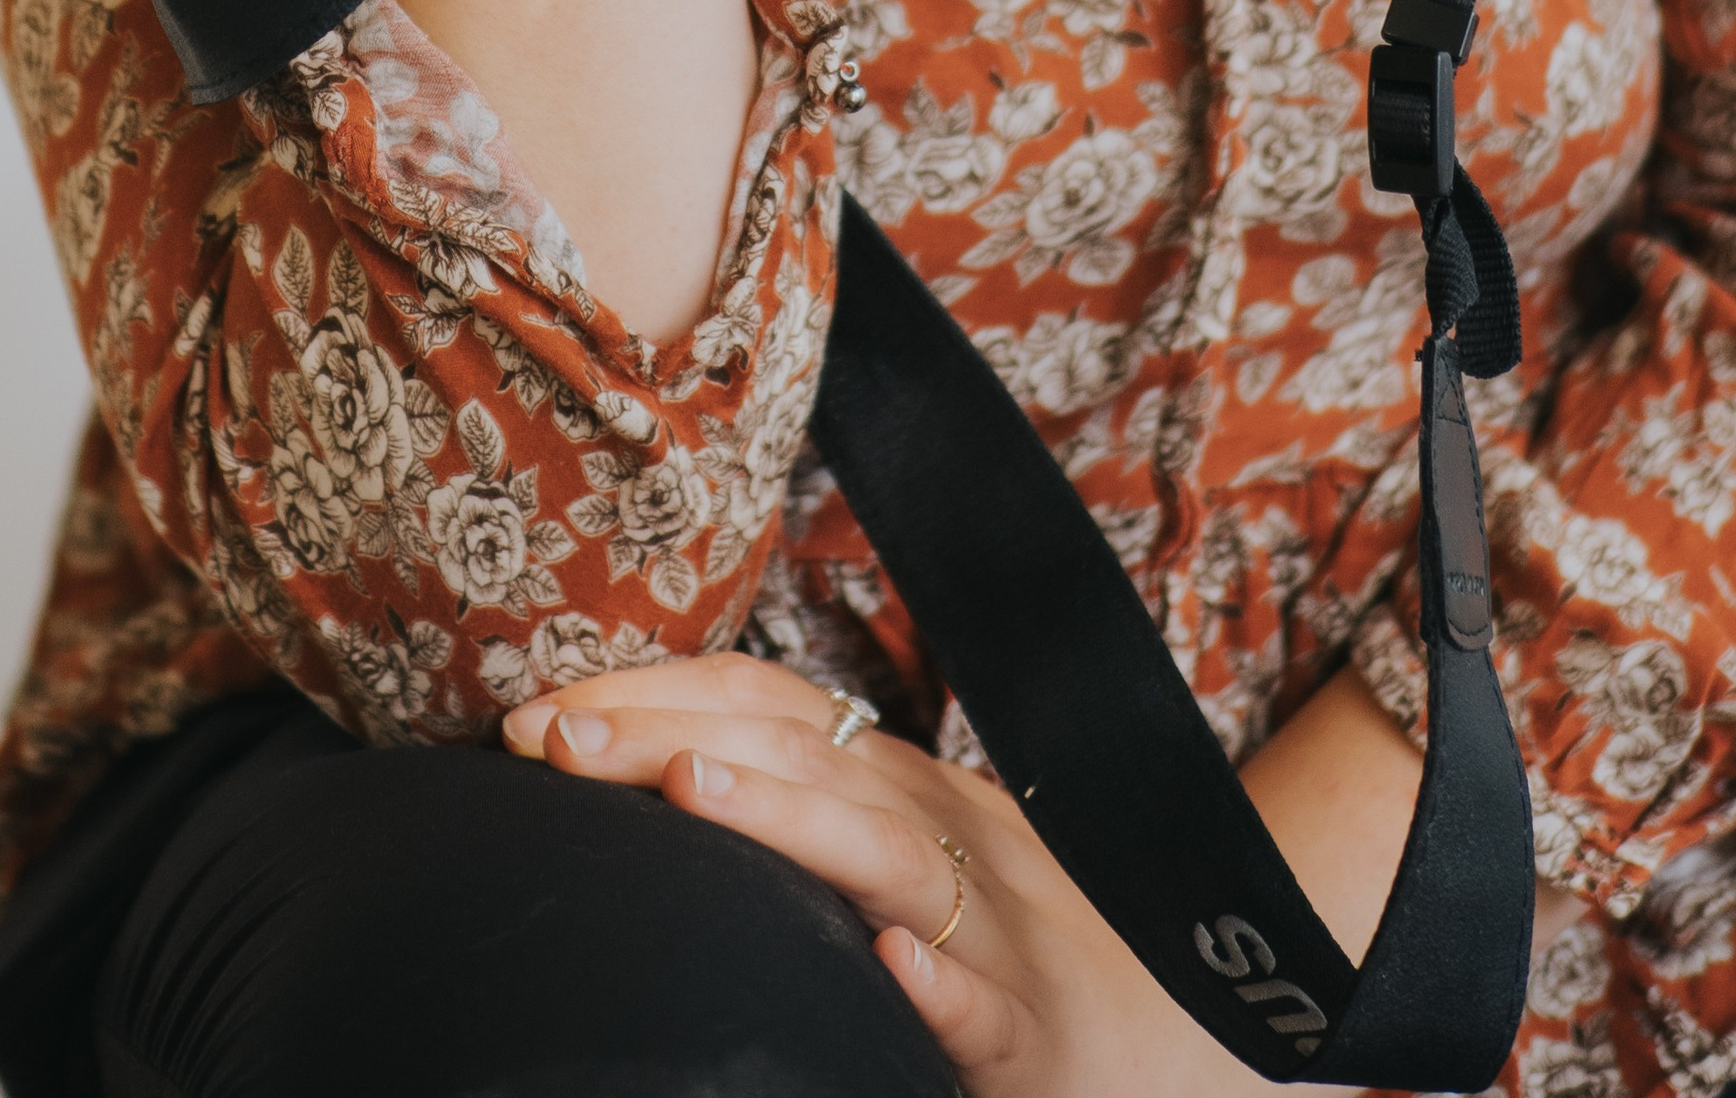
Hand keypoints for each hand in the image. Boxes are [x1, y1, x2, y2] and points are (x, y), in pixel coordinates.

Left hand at [504, 654, 1269, 1096]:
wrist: (1200, 1034)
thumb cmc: (1020, 949)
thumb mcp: (909, 858)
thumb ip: (804, 814)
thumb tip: (635, 778)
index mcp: (901, 789)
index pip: (767, 702)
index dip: (653, 691)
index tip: (535, 712)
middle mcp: (946, 835)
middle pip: (803, 758)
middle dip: (672, 732)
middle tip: (550, 737)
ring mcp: (997, 932)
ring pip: (888, 859)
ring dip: (785, 818)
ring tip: (689, 789)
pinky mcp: (1036, 1043)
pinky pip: (987, 1010)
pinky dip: (941, 980)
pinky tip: (892, 968)